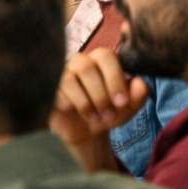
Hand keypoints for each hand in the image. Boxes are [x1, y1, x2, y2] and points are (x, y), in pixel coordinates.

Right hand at [49, 47, 147, 170]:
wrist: (86, 132)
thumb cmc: (107, 113)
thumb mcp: (127, 108)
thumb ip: (138, 95)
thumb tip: (140, 83)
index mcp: (100, 60)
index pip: (105, 56)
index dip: (114, 78)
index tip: (122, 102)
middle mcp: (78, 62)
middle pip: (86, 67)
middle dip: (101, 94)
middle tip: (109, 114)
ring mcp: (60, 73)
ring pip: (70, 78)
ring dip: (86, 102)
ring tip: (95, 118)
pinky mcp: (48, 87)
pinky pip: (55, 90)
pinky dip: (70, 104)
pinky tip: (74, 112)